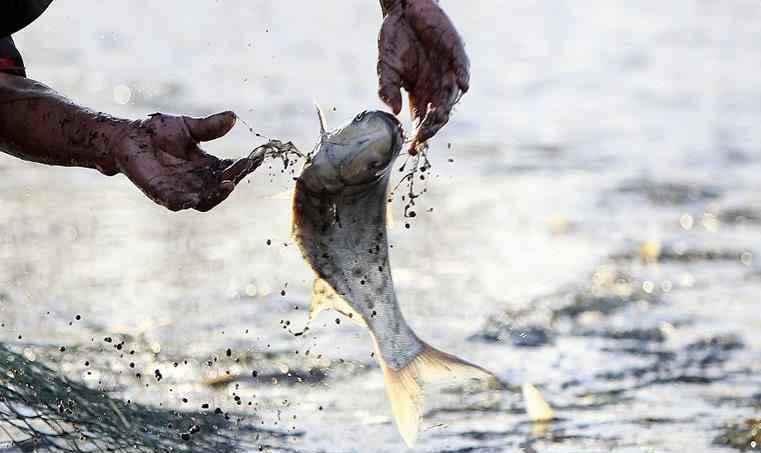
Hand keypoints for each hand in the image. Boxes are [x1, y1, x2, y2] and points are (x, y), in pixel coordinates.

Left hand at [113, 111, 261, 211]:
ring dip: (218, 193)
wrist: (126, 137)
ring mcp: (181, 190)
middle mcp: (197, 181)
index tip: (258, 157)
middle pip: (222, 187)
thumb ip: (210, 127)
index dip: (244, 166)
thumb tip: (233, 116)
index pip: (230, 169)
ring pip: (206, 199)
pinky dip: (189, 202)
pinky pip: (179, 203)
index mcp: (206, 166)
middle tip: (243, 167)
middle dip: (234, 178)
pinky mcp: (162, 194)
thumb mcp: (189, 127)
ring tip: (228, 183)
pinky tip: (197, 196)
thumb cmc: (157, 132)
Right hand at [378, 0, 469, 151]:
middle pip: (439, 114)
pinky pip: (462, 68)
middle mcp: (435, 88)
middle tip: (425, 134)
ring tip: (440, 117)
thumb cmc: (395, 42)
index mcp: (419, 96)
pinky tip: (462, 85)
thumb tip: (393, 110)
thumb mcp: (386, 68)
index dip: (419, 136)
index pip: (422, 121)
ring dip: (446, 107)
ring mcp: (448, 72)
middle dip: (432, 126)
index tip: (412, 149)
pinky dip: (462, 77)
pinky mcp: (456, 54)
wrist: (403, 11)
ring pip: (451, 96)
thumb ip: (388, 89)